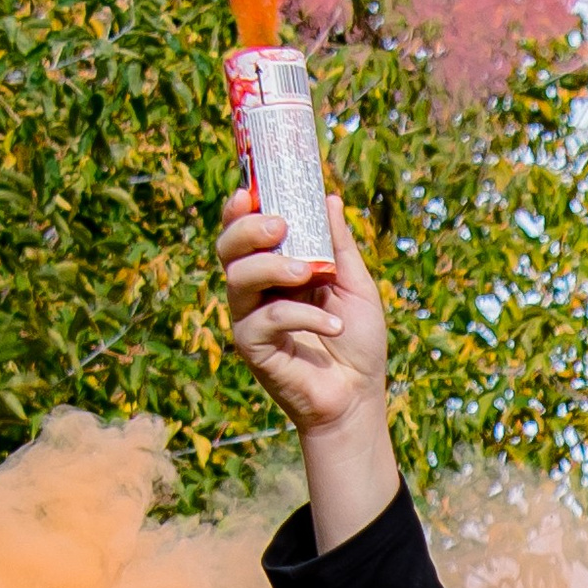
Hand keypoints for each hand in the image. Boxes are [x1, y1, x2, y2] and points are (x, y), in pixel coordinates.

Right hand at [217, 189, 387, 432]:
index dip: (240, 209)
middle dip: (247, 230)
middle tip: (278, 225)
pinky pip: (266, 320)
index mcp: (276, 271)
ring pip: (237, 279)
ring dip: (271, 267)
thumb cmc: (358, 344)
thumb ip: (338, 246)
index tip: (251, 190)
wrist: (359, 396)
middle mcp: (256, 292)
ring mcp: (250, 319)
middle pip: (228, 249)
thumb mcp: (355, 286)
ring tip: (307, 273)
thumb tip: (329, 198)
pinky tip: (333, 327)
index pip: (245, 233)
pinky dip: (302, 317)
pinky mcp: (252, 348)